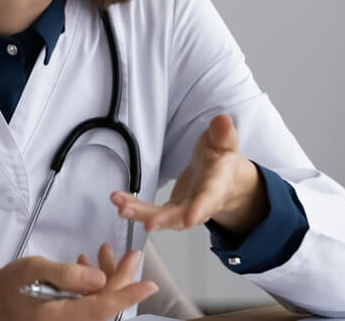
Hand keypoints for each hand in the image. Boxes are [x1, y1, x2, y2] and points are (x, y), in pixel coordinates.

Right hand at [0, 245, 156, 320]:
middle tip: (130, 254)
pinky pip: (86, 304)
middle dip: (120, 279)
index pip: (103, 308)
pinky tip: (84, 264)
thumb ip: (67, 275)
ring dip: (105, 278)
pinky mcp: (64, 318)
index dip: (127, 296)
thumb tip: (100, 279)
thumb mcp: (34, 271)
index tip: (148, 284)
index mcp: (62, 317)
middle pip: (104, 305)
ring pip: (97, 302)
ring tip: (103, 251)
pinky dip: (91, 284)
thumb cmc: (8, 285)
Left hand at [110, 114, 268, 234]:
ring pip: (164, 217)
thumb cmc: (221, 159)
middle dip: (164, 219)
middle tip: (148, 223)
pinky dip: (136, 210)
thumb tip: (222, 120)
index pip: (210, 197)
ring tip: (122, 209)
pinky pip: (153, 213)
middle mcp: (200, 203)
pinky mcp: (171, 209)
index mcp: (217, 185)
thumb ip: (222, 134)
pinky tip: (120, 205)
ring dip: (142, 215)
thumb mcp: (224, 143)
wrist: (224, 179)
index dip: (201, 208)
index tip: (190, 219)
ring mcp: (184, 209)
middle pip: (183, 214)